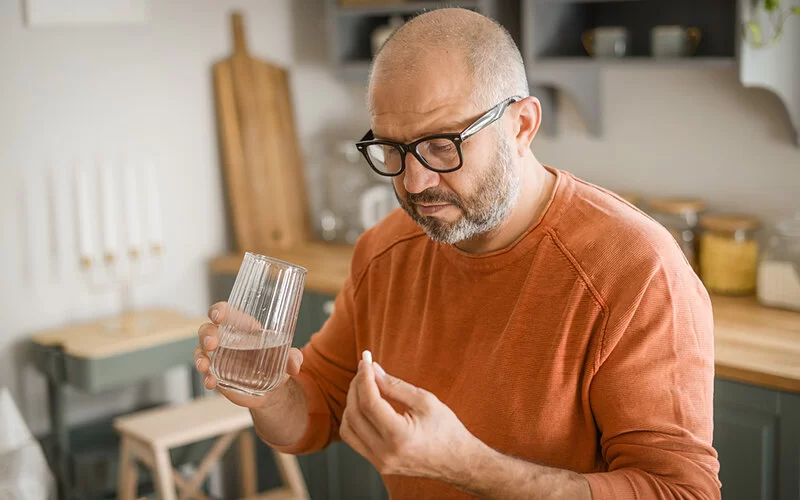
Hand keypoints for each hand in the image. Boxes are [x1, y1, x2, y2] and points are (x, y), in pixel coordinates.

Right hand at [193, 301, 303, 408]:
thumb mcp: (286, 359)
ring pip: (201, 350)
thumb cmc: (277, 363)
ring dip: (200, 357)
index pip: (226, 312)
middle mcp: (226, 339)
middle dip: (207, 334)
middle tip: (212, 343)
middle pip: (208, 329)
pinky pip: (205, 373)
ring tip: (205, 366)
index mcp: (242, 327)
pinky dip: (206, 377)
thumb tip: (296, 364)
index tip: (218, 315)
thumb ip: (292, 357)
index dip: (219, 310)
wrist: (272, 389)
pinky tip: (211, 382)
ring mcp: (218, 357)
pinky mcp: (216, 374)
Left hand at [340, 360, 476, 479]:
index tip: (366, 360)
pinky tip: (364, 405)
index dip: (364, 378)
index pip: (369, 403)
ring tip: (364, 386)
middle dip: (356, 386)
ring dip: (351, 403)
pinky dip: (354, 419)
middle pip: (355, 413)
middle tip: (365, 368)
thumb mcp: (425, 401)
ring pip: (348, 428)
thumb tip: (372, 370)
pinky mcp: (378, 464)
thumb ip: (395, 386)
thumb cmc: (446, 429)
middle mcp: (385, 453)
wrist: (457, 461)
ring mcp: (380, 462)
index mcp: (400, 437)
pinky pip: (354, 439)